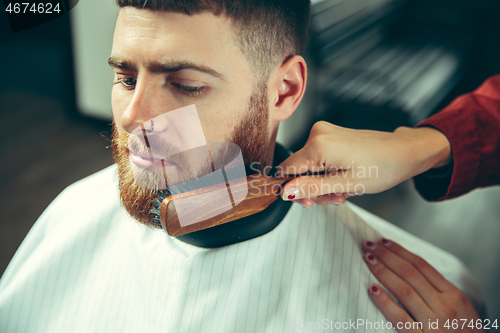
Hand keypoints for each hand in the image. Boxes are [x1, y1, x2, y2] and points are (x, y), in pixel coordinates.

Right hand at [277, 121, 450, 206]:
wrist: (404, 152)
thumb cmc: (382, 167)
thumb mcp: (346, 185)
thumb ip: (312, 188)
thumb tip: (285, 192)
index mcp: (319, 145)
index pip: (286, 170)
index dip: (293, 190)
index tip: (309, 202)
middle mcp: (317, 134)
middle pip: (297, 170)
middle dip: (313, 189)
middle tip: (335, 199)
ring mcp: (323, 132)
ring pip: (308, 167)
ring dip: (322, 184)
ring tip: (345, 190)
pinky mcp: (329, 134)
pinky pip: (317, 158)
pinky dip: (327, 173)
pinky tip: (343, 180)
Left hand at [362, 238, 484, 332]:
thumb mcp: (460, 308)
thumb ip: (439, 291)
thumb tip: (408, 271)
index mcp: (453, 294)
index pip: (421, 265)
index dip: (400, 251)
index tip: (383, 241)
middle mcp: (444, 305)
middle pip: (409, 273)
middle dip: (386, 256)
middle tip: (368, 245)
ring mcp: (434, 323)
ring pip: (403, 290)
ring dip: (382, 271)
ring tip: (368, 260)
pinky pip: (399, 317)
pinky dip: (384, 302)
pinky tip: (372, 289)